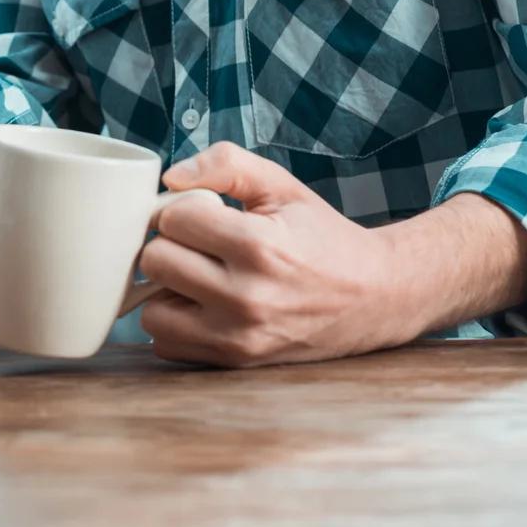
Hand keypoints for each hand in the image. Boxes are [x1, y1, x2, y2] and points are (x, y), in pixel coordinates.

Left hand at [135, 141, 416, 367]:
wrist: (374, 296)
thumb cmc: (321, 236)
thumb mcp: (282, 186)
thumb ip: (225, 164)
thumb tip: (170, 178)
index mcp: (259, 247)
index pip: (171, 219)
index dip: (182, 209)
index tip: (206, 213)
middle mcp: (246, 298)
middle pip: (154, 261)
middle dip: (170, 245)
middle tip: (199, 244)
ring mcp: (240, 337)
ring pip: (151, 311)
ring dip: (167, 290)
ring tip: (200, 276)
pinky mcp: (236, 362)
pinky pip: (167, 344)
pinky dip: (177, 324)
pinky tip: (204, 306)